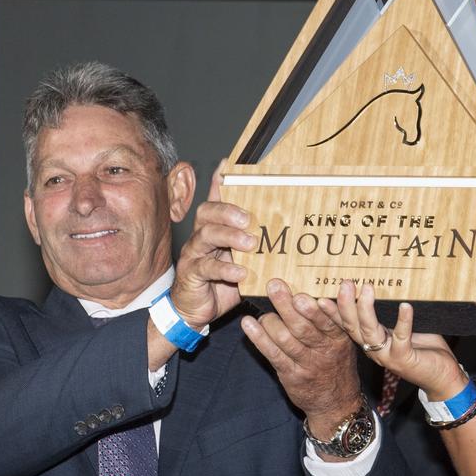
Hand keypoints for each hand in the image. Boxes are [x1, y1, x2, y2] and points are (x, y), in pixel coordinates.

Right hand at [170, 160, 251, 327]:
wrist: (197, 311)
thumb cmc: (222, 282)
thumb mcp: (243, 260)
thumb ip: (257, 244)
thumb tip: (284, 229)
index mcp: (215, 228)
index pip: (216, 199)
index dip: (219, 181)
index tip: (228, 165)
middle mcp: (202, 236)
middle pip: (207, 212)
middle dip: (228, 211)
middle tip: (249, 218)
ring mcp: (194, 254)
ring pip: (205, 235)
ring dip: (229, 236)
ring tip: (249, 243)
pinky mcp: (191, 274)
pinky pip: (206, 267)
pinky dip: (224, 269)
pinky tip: (240, 273)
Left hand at [242, 279, 363, 434]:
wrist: (336, 402)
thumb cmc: (337, 363)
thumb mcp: (344, 342)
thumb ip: (332, 320)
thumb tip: (313, 291)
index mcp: (340, 338)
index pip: (329, 320)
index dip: (317, 308)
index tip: (304, 293)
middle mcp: (324, 350)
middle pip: (303, 327)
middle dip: (287, 305)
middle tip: (274, 285)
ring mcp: (306, 363)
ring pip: (286, 340)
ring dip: (271, 321)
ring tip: (261, 308)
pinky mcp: (291, 374)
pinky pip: (273, 355)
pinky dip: (259, 338)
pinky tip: (248, 324)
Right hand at [323, 281, 464, 399]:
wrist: (441, 377)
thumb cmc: (423, 348)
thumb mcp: (401, 328)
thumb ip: (390, 312)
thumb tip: (385, 284)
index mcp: (370, 340)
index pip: (347, 325)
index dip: (334, 311)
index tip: (321, 296)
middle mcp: (374, 349)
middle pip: (353, 326)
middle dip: (346, 305)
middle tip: (345, 283)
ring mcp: (387, 355)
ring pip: (370, 331)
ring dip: (366, 309)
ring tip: (367, 288)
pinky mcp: (404, 359)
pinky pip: (401, 337)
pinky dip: (403, 321)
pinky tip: (405, 306)